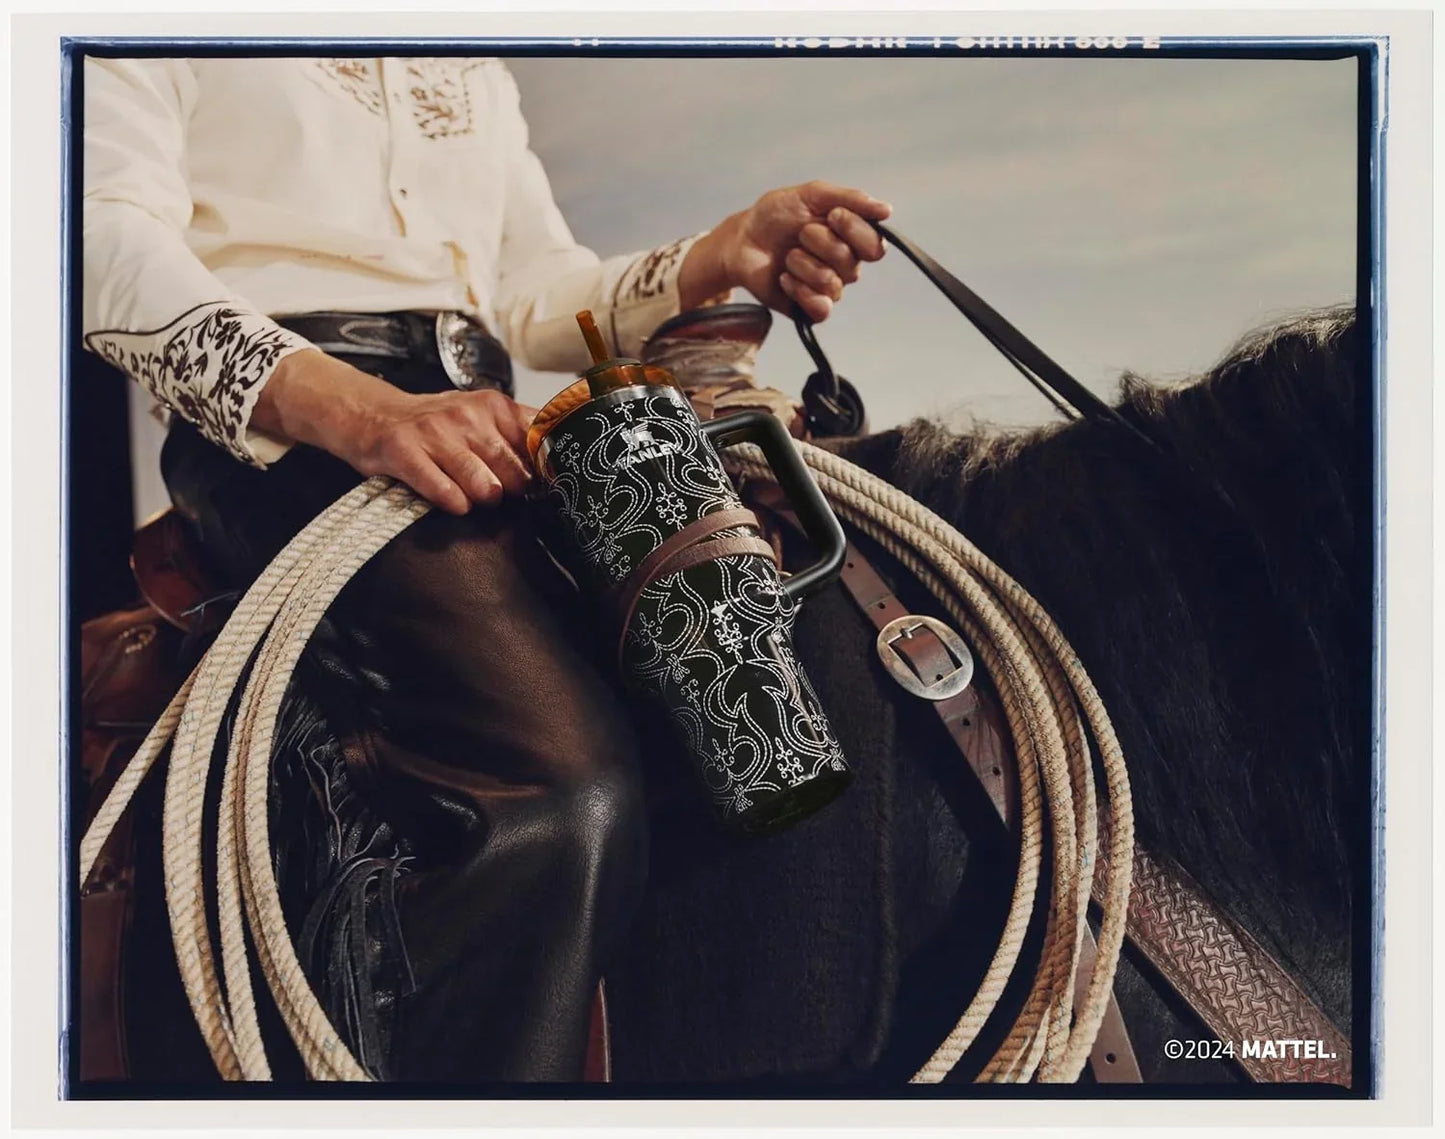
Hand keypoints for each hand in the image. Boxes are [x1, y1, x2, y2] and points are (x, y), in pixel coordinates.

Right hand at [254, 349, 537, 515]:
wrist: (372, 414)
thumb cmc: (434, 424)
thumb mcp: (480, 416)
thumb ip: (518, 433)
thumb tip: (561, 461)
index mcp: (493, 405)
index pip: (539, 441)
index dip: (547, 470)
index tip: (547, 484)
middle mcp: (467, 415)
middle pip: (516, 473)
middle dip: (513, 493)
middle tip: (500, 493)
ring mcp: (436, 433)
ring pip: (485, 487)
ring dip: (484, 501)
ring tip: (474, 496)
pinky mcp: (406, 453)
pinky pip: (446, 494)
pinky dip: (454, 505)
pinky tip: (452, 501)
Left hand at [681, 180, 892, 322]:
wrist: (743, 240)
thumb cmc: (777, 215)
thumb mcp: (812, 195)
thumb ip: (850, 199)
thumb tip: (887, 210)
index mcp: (852, 239)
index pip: (875, 246)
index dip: (855, 231)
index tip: (832, 215)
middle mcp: (846, 266)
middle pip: (851, 264)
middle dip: (820, 243)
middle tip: (800, 234)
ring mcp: (828, 289)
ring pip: (831, 284)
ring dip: (802, 264)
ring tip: (788, 257)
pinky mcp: (810, 309)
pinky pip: (820, 308)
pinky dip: (799, 291)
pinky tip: (784, 278)